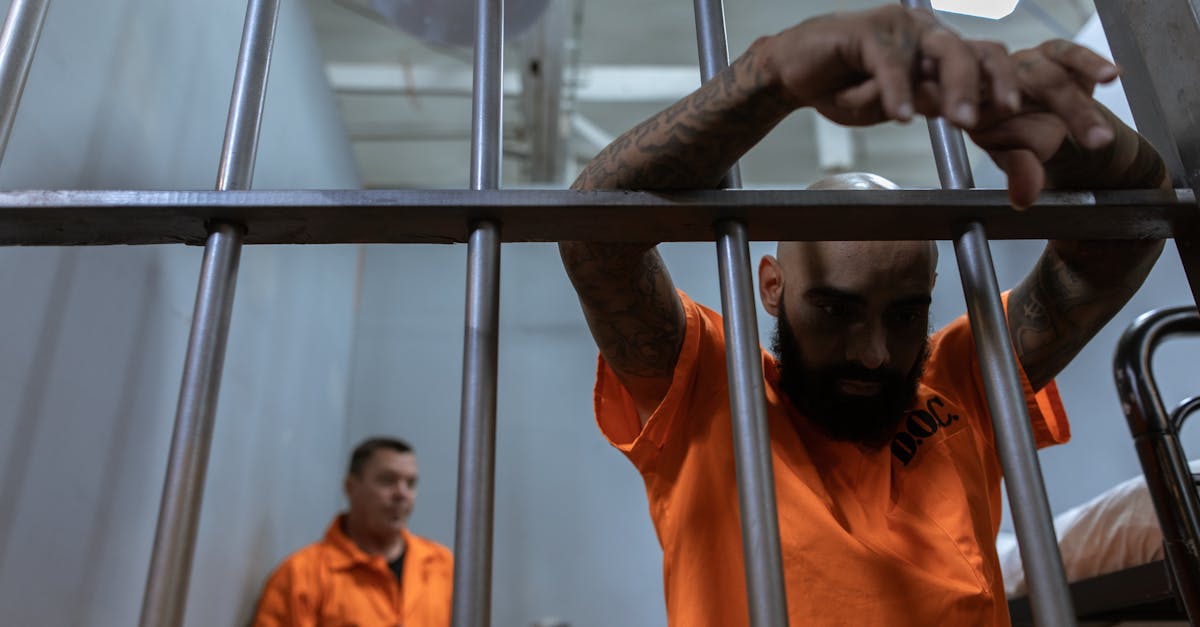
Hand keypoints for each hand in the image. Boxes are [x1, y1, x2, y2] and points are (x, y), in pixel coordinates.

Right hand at [756, 6, 1019, 126]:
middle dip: (988, 86)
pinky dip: (896, 90)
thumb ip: (926, 105)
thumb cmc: (843, 86)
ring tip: (958, 119)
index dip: (1002, 86)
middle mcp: (926, 33)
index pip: (985, 61)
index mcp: (938, 50)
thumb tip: (964, 114)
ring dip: (955, 87)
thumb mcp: (893, 106)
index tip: (1011, 117)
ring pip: (943, 51)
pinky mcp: (868, 29)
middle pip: (974, 52)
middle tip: (990, 120)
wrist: (792, 73)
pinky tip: (898, 114)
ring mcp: (900, 27)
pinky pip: (890, 62)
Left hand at [966, 40, 1120, 207]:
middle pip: (1016, 91)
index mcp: (971, 105)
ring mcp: (1022, 62)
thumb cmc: (1018, 139)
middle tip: (1081, 150)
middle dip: (1052, 123)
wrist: (1038, 120)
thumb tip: (1023, 199)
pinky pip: (1069, 54)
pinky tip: (1113, 74)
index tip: (1033, 146)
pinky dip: (1091, 64)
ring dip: (1079, 110)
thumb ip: (1019, 173)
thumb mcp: (1015, 158)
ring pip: (1048, 79)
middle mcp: (992, 77)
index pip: (982, 112)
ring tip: (1100, 138)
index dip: (1005, 130)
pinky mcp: (1050, 52)